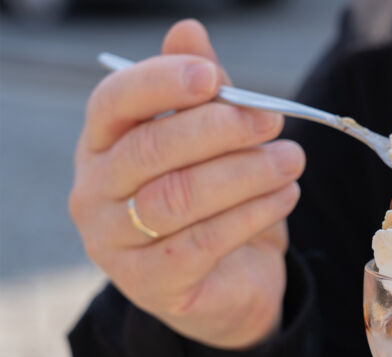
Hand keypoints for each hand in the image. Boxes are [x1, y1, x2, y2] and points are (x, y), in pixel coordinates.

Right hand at [69, 20, 303, 348]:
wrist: (226, 282)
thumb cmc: (214, 202)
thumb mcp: (211, 144)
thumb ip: (201, 94)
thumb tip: (190, 30)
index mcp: (103, 145)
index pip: (114, 102)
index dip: (161, 83)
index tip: (213, 78)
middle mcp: (95, 193)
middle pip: (150, 149)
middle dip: (219, 129)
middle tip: (273, 119)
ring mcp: (116, 244)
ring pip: (178, 197)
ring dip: (245, 172)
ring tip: (291, 160)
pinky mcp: (152, 285)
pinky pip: (204, 242)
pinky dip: (252, 213)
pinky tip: (285, 196)